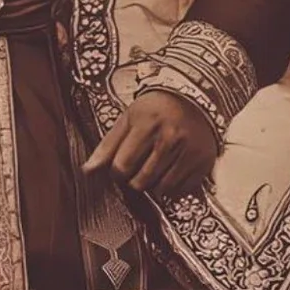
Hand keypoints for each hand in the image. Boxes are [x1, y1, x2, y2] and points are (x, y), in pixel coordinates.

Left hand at [83, 90, 219, 197]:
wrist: (194, 98)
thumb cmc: (155, 109)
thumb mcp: (128, 119)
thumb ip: (107, 146)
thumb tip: (87, 171)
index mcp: (147, 125)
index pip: (122, 166)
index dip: (117, 172)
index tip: (121, 166)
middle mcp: (170, 139)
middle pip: (140, 181)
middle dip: (133, 180)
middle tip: (137, 169)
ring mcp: (189, 152)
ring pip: (160, 189)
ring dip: (152, 186)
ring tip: (153, 169)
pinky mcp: (202, 163)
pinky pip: (180, 191)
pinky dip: (171, 188)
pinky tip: (169, 172)